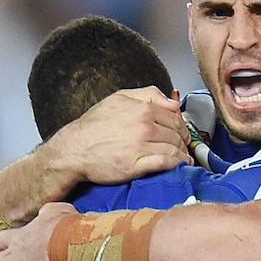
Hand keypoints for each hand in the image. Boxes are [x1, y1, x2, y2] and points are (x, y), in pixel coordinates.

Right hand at [53, 87, 191, 183]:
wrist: (75, 149)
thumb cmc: (95, 125)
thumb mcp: (118, 98)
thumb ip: (148, 95)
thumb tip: (172, 102)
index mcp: (142, 109)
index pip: (174, 117)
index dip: (182, 126)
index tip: (183, 133)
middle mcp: (144, 126)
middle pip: (176, 134)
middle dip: (184, 140)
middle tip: (185, 146)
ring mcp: (142, 146)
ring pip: (174, 148)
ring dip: (183, 154)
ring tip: (184, 157)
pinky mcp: (138, 165)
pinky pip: (167, 163)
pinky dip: (178, 164)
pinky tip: (181, 165)